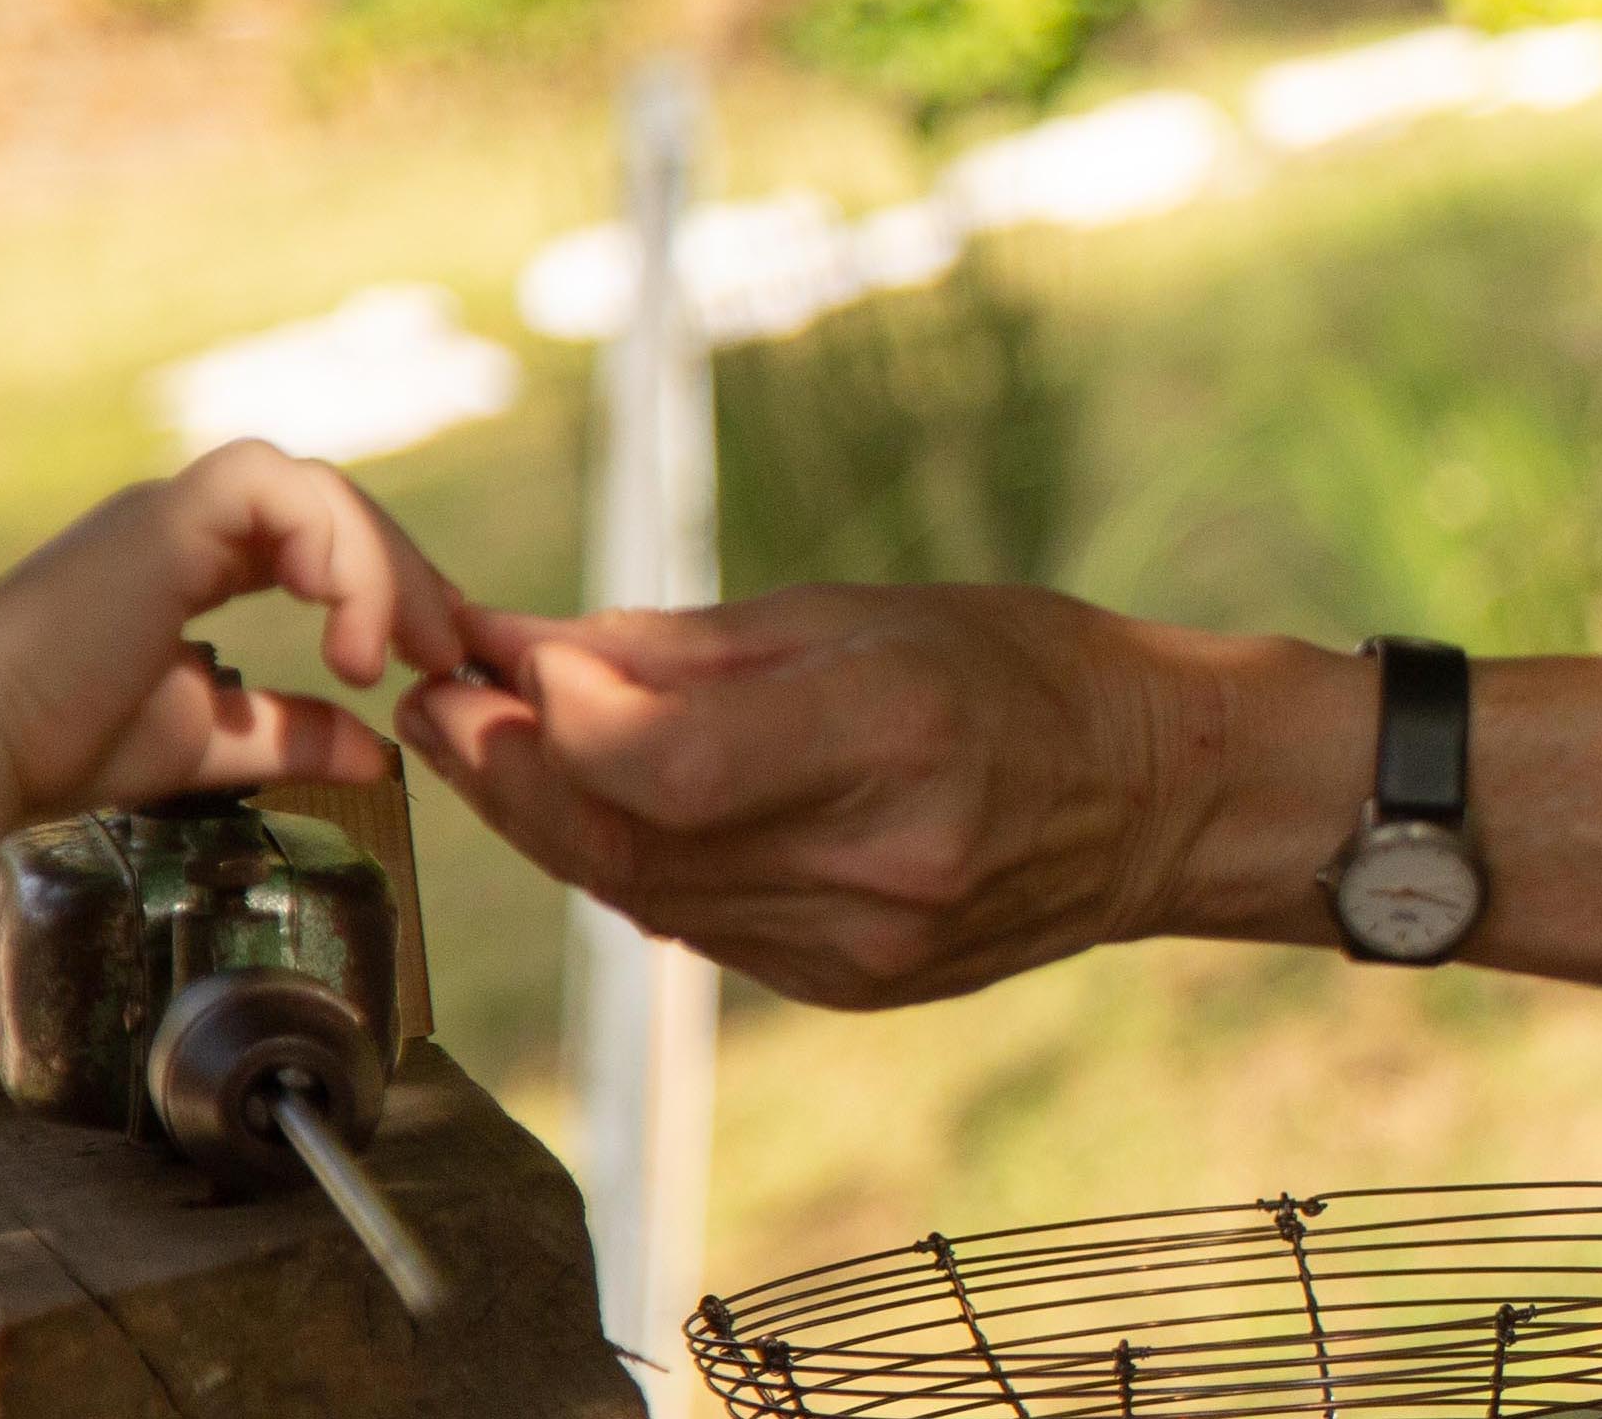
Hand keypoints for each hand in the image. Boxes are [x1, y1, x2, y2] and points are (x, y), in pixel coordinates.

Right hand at [0, 440, 431, 817]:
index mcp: (193, 560)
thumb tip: (379, 752)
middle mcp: (185, 522)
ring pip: (316, 488)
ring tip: (378, 658)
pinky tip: (341, 622)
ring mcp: (171, 511)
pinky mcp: (162, 518)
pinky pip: (276, 489)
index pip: (319, 537)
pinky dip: (331, 546)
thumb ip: (292, 734)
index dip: (387, 585)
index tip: (430, 658)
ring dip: (374, 568)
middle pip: (333, 506)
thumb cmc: (63, 746)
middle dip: (404, 575)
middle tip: (439, 653)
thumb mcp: (209, 740)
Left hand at [398, 583, 1268, 1007]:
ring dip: (550, 823)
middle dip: (511, 775)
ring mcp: (865, 944)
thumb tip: (521, 648)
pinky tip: (607, 810)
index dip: (554, 725)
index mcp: (895, 739)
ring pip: (643, 895)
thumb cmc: (1023, 669)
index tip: (497, 664)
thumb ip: (684, 647)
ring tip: (497, 747)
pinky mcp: (849, 986)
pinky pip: (695, 926)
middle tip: (438, 707)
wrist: (1163, 795)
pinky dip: (631, 864)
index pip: (661, 767)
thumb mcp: (863, 615)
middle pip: (626, 844)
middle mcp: (878, 862)